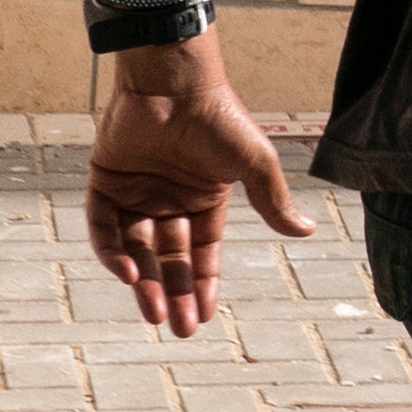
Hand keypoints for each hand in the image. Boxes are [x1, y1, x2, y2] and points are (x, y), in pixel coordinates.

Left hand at [85, 39, 313, 336]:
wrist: (173, 83)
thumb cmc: (218, 117)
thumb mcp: (254, 164)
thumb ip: (273, 200)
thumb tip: (307, 231)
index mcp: (205, 197)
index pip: (203, 252)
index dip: (203, 284)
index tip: (205, 316)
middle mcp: (170, 199)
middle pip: (169, 258)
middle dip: (175, 294)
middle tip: (180, 329)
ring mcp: (136, 192)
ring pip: (136, 250)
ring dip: (145, 283)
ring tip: (157, 313)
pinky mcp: (105, 182)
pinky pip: (104, 227)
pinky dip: (113, 252)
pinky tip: (130, 274)